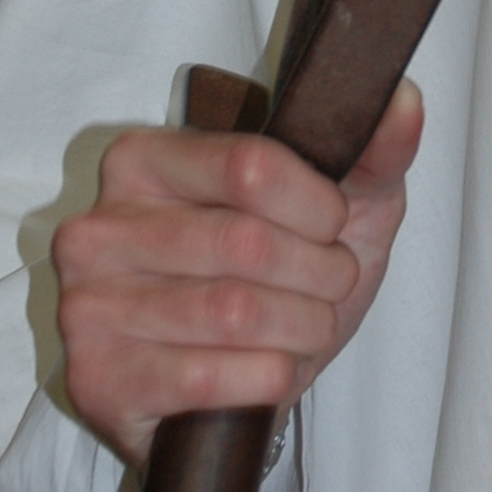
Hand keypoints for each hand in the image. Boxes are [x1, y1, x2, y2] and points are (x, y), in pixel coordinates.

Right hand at [52, 80, 423, 468]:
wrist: (236, 396)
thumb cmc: (281, 286)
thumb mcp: (338, 212)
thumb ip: (372, 150)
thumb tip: (404, 96)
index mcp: (143, 159)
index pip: (250, 165)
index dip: (317, 207)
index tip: (334, 227)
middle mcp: (99, 225)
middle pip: (246, 242)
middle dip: (319, 275)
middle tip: (329, 289)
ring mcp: (87, 305)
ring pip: (233, 311)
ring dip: (300, 328)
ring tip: (306, 329)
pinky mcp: (95, 379)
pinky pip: (205, 375)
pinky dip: (264, 377)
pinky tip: (269, 371)